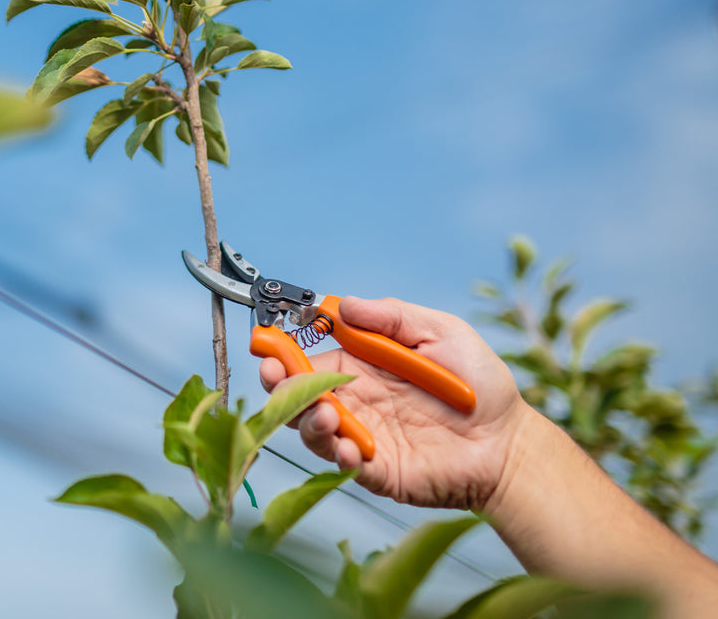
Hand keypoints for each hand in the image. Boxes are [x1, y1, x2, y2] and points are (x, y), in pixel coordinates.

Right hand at [260, 296, 533, 510]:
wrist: (509, 443)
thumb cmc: (479, 385)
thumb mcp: (441, 332)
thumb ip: (392, 316)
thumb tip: (344, 305)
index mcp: (360, 366)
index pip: (309, 358)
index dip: (284, 351)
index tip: (267, 345)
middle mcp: (354, 401)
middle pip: (299, 394)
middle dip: (278, 385)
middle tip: (272, 375)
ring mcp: (362, 436)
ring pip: (312, 429)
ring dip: (307, 419)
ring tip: (327, 413)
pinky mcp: (375, 470)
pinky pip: (343, 464)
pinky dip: (338, 455)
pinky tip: (350, 447)